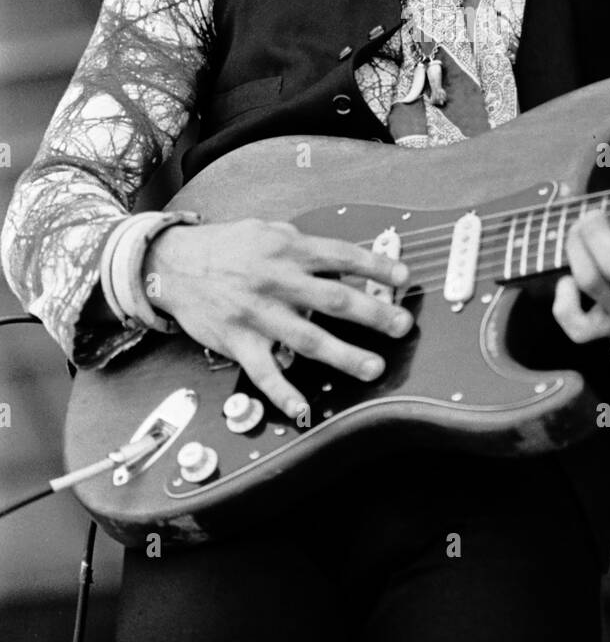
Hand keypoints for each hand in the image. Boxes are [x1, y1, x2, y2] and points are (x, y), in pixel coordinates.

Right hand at [145, 220, 411, 418]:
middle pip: (333, 299)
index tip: (404, 277)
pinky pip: (264, 373)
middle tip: (400, 325)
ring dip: (344, 354)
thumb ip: (306, 247)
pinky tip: (303, 410)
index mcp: (288, 249)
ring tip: (373, 366)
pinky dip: (283, 394)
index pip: (341, 256)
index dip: (376, 266)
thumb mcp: (269, 231)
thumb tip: (347, 262)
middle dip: (373, 313)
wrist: (173, 264)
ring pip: (307, 338)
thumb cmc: (227, 247)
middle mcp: (276, 281)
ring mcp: (258, 314)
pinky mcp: (239, 341)